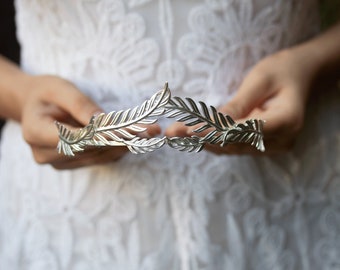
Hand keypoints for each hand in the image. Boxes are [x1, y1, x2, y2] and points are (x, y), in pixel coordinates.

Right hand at [21, 75, 160, 168]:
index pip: (75, 138)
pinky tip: (133, 140)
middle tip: (150, 131)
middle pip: (90, 149)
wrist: (34, 106)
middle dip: (121, 139)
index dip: (104, 136)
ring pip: (97, 157)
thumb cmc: (46, 93)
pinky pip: (97, 160)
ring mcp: (57, 162)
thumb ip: (80, 105)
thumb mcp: (60, 88)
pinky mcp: (70, 164)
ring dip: (124, 145)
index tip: (130, 131)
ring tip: (148, 134)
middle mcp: (44, 153)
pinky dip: (116, 150)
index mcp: (34, 131)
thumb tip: (104, 123)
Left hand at [166, 48, 317, 154]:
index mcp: (287, 120)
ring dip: (202, 141)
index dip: (216, 132)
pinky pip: (233, 145)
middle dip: (202, 137)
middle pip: (235, 143)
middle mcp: (281, 140)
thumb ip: (239, 104)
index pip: (245, 131)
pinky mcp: (261, 145)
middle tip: (173, 132)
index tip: (190, 130)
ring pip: (231, 148)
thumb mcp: (260, 80)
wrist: (298, 76)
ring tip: (175, 134)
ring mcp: (272, 146)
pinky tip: (190, 136)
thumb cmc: (281, 71)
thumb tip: (212, 125)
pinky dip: (212, 140)